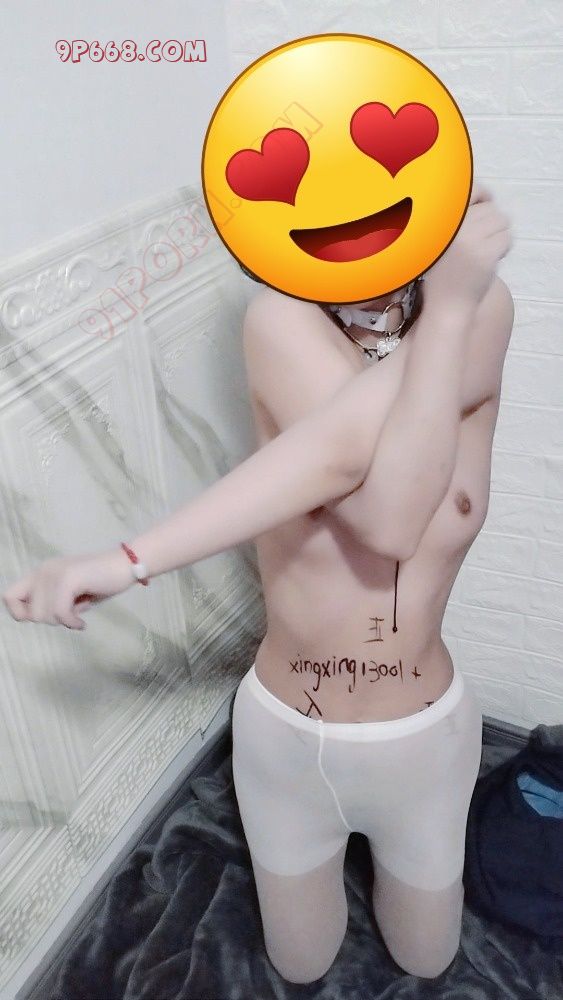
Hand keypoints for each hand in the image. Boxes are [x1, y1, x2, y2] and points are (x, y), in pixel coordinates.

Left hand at [1, 548, 135, 628]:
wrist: (125, 566)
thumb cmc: (101, 582)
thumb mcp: (70, 595)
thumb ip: (52, 603)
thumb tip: (39, 618)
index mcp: (41, 573)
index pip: (9, 596)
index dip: (22, 613)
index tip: (47, 617)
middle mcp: (43, 571)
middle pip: (30, 614)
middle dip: (51, 621)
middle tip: (70, 614)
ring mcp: (55, 573)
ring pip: (44, 615)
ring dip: (63, 621)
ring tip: (78, 613)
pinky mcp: (68, 579)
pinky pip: (60, 613)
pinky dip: (71, 622)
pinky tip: (82, 621)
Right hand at [423, 179, 512, 312]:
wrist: (446, 305)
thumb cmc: (443, 272)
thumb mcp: (440, 238)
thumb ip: (458, 216)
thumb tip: (487, 195)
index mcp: (439, 219)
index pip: (471, 190)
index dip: (482, 194)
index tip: (485, 203)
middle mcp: (452, 226)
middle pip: (490, 208)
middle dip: (490, 224)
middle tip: (481, 242)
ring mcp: (469, 239)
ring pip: (501, 220)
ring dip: (498, 234)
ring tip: (485, 250)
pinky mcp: (484, 253)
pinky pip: (506, 238)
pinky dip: (503, 248)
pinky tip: (490, 259)